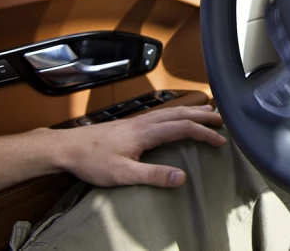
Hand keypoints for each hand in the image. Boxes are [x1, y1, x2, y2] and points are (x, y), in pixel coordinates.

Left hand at [55, 105, 225, 187]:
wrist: (66, 147)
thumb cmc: (92, 161)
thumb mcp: (123, 174)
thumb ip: (153, 174)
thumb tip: (182, 177)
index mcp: (146, 132)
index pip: (183, 128)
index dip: (204, 133)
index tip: (220, 141)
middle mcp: (145, 121)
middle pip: (181, 113)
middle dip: (204, 116)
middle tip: (223, 119)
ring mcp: (138, 121)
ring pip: (172, 111)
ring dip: (192, 110)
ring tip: (207, 111)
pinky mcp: (131, 124)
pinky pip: (162, 113)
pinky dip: (178, 112)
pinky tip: (176, 117)